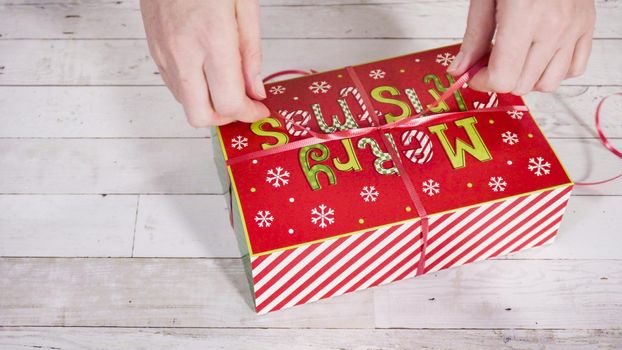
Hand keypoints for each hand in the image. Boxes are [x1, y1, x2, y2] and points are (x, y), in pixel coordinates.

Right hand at [140, 0, 269, 126]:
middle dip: (225, 118)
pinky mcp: (153, 49)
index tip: (259, 110)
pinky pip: (173, 85)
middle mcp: (183, 52)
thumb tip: (255, 89)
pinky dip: (194, 89)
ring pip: (185, 104)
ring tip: (226, 84)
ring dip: (208, 104)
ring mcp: (164, 52)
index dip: (249, 114)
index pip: (229, 102)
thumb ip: (251, 53)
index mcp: (212, 39)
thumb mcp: (245, 5)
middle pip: (201, 115)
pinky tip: (207, 72)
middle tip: (242, 105)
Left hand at [447, 0, 594, 94]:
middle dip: (499, 79)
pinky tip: (537, 57)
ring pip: (548, 83)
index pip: (503, 77)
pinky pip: (574, 68)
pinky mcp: (586, 25)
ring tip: (513, 60)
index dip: (482, 81)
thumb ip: (474, 37)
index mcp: (525, 16)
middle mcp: (555, 26)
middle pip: (522, 84)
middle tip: (487, 64)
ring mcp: (574, 28)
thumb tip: (460, 69)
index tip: (473, 75)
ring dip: (526, 79)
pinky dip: (554, 71)